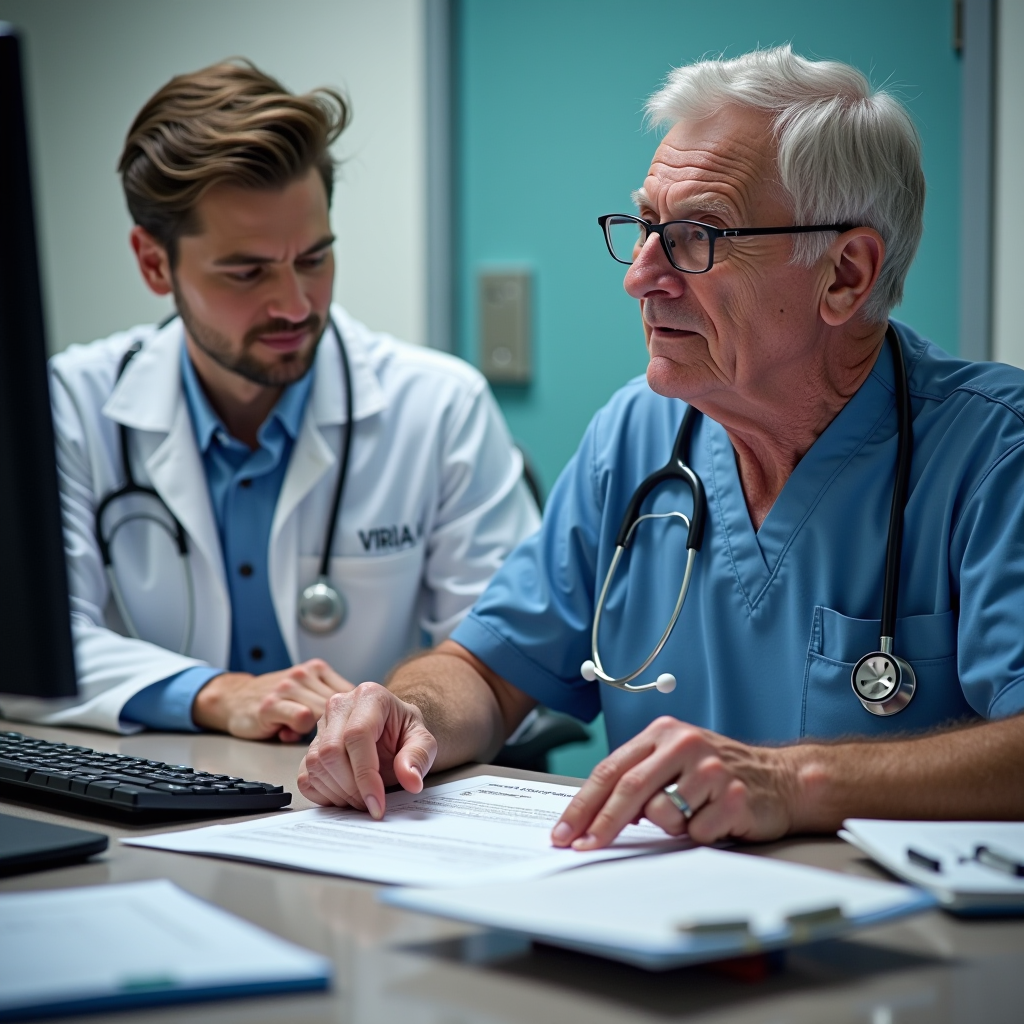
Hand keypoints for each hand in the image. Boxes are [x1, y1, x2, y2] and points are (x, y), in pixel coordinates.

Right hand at [192, 659, 353, 740]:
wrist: (233, 699)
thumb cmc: (275, 701)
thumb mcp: (307, 693)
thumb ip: (330, 702)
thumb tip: (362, 720)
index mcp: (317, 670)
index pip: (351, 694)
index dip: (355, 716)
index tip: (352, 732)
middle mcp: (304, 675)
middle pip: (340, 706)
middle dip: (339, 728)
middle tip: (332, 743)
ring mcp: (287, 687)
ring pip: (323, 713)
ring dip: (317, 731)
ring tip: (303, 735)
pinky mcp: (271, 704)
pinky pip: (302, 719)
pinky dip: (299, 731)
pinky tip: (288, 733)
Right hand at [297, 682, 436, 817]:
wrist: (391, 729)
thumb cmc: (404, 732)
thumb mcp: (423, 741)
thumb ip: (418, 757)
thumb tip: (411, 780)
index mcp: (369, 696)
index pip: (357, 735)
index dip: (365, 774)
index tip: (377, 803)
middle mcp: (339, 705)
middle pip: (331, 752)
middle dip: (351, 787)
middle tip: (370, 803)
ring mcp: (321, 725)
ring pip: (315, 765)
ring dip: (338, 793)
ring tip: (361, 798)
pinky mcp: (309, 746)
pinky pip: (305, 777)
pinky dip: (324, 794)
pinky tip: (345, 795)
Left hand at [550, 716, 801, 848]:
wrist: (781, 778)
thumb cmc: (717, 774)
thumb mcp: (673, 762)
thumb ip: (638, 778)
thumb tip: (591, 818)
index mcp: (663, 733)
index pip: (611, 770)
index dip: (584, 804)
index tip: (565, 831)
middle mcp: (685, 744)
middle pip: (629, 789)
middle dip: (601, 824)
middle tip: (582, 848)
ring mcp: (711, 769)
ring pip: (664, 814)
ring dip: (669, 827)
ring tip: (692, 814)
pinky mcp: (735, 795)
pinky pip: (698, 832)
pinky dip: (700, 835)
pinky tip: (716, 820)